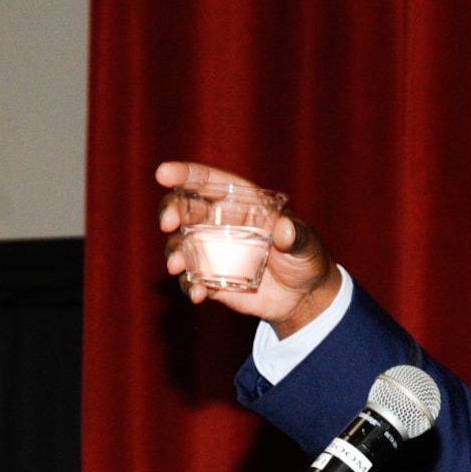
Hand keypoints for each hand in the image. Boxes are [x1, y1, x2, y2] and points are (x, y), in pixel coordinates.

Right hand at [156, 160, 340, 337]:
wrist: (304, 297)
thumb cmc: (306, 258)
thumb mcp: (306, 244)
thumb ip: (296, 236)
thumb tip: (284, 230)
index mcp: (242, 202)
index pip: (209, 181)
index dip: (185, 174)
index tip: (163, 174)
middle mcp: (221, 223)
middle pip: (186, 209)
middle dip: (171, 211)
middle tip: (167, 223)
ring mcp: (213, 251)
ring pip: (181, 244)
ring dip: (174, 252)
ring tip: (176, 266)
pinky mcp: (211, 279)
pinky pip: (191, 279)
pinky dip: (189, 285)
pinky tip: (197, 294)